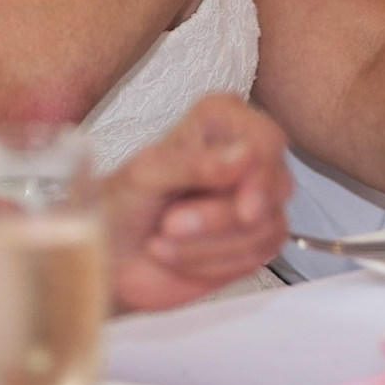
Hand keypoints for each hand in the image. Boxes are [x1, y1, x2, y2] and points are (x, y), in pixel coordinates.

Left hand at [104, 94, 293, 312]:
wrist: (111, 255)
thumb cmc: (122, 203)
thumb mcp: (146, 176)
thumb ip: (194, 164)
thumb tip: (244, 156)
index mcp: (222, 120)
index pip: (266, 140)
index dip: (261, 176)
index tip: (245, 211)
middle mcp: (247, 154)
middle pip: (273, 187)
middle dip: (220, 219)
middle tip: (170, 225)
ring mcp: (255, 197)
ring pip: (266, 227)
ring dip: (208, 245)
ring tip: (162, 240)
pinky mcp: (255, 238)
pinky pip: (258, 257)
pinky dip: (213, 264)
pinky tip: (180, 256)